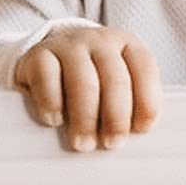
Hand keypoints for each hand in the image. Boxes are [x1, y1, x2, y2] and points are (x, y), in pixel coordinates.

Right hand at [13, 26, 162, 152]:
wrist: (48, 56)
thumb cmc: (90, 78)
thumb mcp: (113, 82)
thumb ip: (129, 100)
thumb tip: (136, 133)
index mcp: (126, 44)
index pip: (144, 68)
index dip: (146, 100)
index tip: (142, 129)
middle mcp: (100, 41)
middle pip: (115, 79)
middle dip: (116, 116)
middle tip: (112, 143)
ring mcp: (69, 45)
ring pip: (83, 81)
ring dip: (86, 117)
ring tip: (83, 143)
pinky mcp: (38, 55)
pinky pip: (47, 77)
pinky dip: (52, 102)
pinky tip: (55, 120)